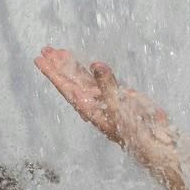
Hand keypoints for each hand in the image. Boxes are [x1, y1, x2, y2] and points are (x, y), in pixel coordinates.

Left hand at [34, 47, 168, 145]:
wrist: (150, 139)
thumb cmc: (131, 129)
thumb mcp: (117, 106)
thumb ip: (107, 84)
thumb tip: (95, 64)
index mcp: (87, 106)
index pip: (65, 86)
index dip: (52, 72)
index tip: (39, 60)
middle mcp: (92, 101)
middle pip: (70, 79)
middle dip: (58, 65)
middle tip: (45, 49)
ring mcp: (104, 97)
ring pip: (83, 78)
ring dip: (71, 65)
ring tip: (59, 51)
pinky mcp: (118, 94)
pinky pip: (100, 79)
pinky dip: (92, 70)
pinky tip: (87, 63)